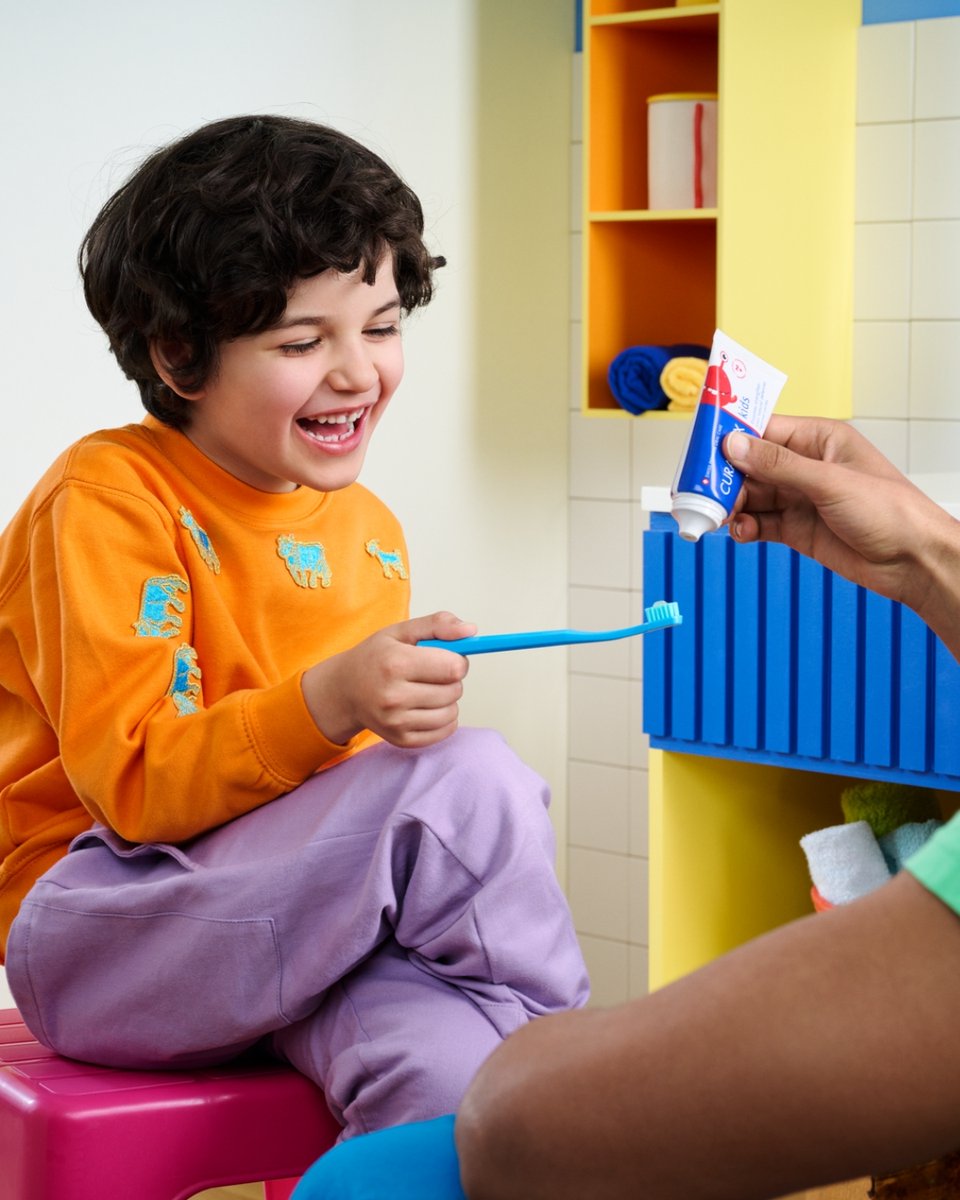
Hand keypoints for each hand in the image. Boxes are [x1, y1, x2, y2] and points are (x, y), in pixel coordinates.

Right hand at [301, 612, 476, 748]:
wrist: (345, 690)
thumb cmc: (376, 657)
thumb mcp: (402, 631)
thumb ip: (438, 624)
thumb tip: (471, 631)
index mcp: (395, 663)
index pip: (454, 667)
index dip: (458, 660)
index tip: (446, 657)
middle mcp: (393, 696)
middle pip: (454, 690)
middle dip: (451, 679)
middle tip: (431, 673)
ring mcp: (396, 722)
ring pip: (452, 712)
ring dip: (448, 699)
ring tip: (427, 689)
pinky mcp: (401, 740)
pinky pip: (444, 731)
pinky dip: (443, 718)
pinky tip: (427, 706)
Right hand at [723, 415, 959, 631]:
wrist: (912, 561)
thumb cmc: (892, 511)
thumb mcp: (829, 482)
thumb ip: (779, 465)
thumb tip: (735, 446)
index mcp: (818, 440)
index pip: (763, 430)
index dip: (731, 436)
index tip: (703, 446)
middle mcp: (805, 467)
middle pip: (749, 466)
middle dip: (725, 478)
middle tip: (703, 490)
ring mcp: (799, 499)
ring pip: (750, 496)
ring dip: (731, 505)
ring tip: (719, 514)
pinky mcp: (796, 529)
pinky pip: (758, 523)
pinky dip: (744, 527)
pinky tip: (740, 531)